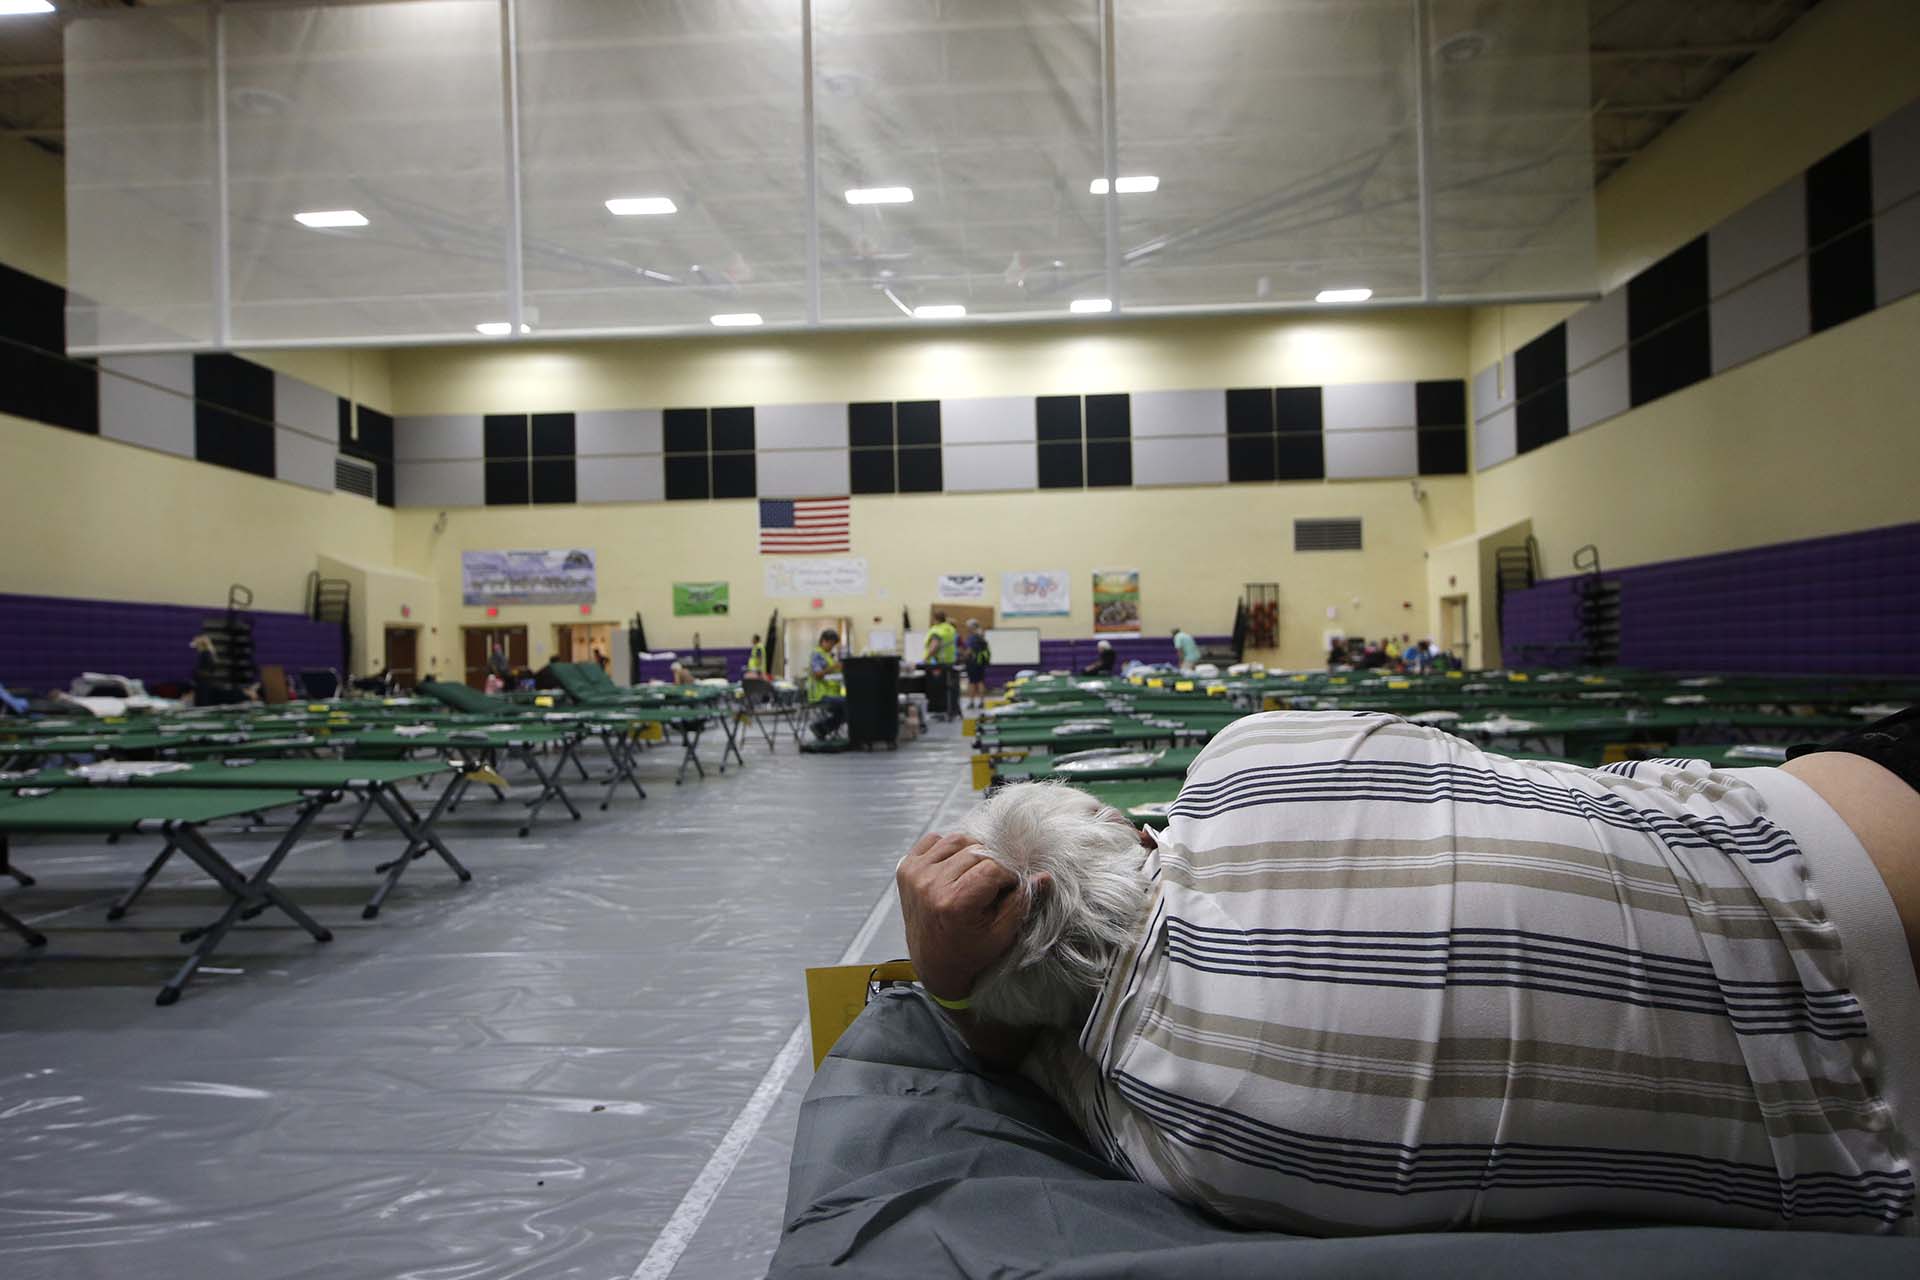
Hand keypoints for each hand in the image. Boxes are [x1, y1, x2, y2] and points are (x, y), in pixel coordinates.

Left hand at [895, 833, 1047, 1001]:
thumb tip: (1044, 876)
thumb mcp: (1002, 934)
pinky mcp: (906, 868)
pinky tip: (955, 871)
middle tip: (993, 886)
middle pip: (976, 851)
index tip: (1010, 890)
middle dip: (992, 865)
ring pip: (957, 839)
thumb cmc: (970, 953)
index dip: (1008, 876)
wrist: (934, 964)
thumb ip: (1022, 902)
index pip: (993, 867)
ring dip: (973, 853)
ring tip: (975, 877)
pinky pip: (934, 840)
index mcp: (953, 904)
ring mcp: (914, 874)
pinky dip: (949, 849)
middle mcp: (929, 885)